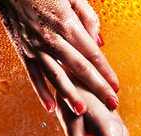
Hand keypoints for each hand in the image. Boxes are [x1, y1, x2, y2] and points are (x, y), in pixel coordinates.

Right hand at [0, 0, 118, 113]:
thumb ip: (88, 19)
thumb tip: (99, 43)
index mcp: (68, 24)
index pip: (93, 54)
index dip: (106, 72)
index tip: (116, 88)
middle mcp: (53, 39)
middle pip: (80, 69)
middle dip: (98, 89)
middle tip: (112, 105)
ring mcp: (37, 48)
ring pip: (57, 76)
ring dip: (70, 96)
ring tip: (83, 112)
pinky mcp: (24, 54)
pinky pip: (34, 77)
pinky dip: (41, 93)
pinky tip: (50, 108)